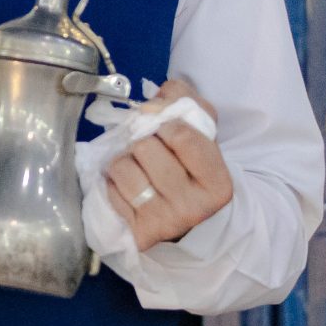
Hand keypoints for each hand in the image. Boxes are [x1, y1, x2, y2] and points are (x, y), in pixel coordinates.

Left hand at [105, 78, 234, 251]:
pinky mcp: (136, 232)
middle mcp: (194, 207)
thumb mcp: (200, 133)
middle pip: (146, 148)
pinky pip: (108, 189)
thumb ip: (186, 102)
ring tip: (137, 168)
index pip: (182, 135)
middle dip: (143, 142)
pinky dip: (111, 182)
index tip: (165, 128)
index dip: (165, 123)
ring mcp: (165, 223)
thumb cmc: (190, 168)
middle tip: (150, 151)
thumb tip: (163, 92)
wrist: (187, 218)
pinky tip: (126, 187)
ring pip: (122, 166)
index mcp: (218, 183)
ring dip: (123, 160)